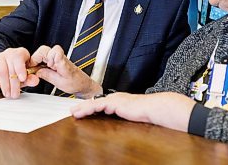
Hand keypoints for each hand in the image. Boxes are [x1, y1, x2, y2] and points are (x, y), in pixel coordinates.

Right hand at [0, 47, 39, 98]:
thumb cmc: (20, 68)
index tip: (23, 79)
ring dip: (5, 86)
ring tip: (8, 94)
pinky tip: (1, 87)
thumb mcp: (28, 71)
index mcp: (20, 52)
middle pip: (10, 69)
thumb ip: (31, 77)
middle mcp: (9, 53)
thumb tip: (34, 81)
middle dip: (13, 84)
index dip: (21, 69)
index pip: (19, 58)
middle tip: (15, 94)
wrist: (7, 63)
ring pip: (1, 72)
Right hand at [31, 45, 102, 98]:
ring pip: (43, 52)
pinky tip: (41, 70)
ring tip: (38, 70)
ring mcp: (57, 58)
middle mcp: (60, 58)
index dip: (47, 56)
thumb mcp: (60, 83)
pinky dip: (39, 62)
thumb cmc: (76, 83)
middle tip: (35, 68)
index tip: (44, 65)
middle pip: (44, 50)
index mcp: (63, 63)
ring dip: (37, 60)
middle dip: (36, 58)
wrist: (82, 83)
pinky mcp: (55, 60)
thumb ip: (48, 76)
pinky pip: (44, 57)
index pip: (56, 50)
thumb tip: (37, 71)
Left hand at [71, 92, 195, 131]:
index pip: (103, 104)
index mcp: (121, 101)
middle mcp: (116, 98)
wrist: (154, 108)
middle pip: (96, 102)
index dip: (93, 107)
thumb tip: (124, 127)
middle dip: (84, 106)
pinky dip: (86, 109)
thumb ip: (127, 118)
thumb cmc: (149, 113)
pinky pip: (96, 106)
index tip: (85, 111)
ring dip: (82, 108)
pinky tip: (79, 113)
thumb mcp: (135, 117)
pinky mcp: (113, 103)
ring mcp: (114, 100)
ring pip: (93, 103)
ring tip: (73, 112)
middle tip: (74, 111)